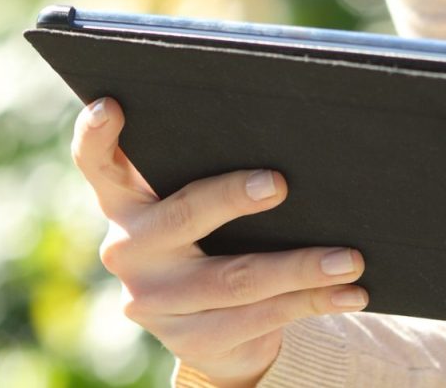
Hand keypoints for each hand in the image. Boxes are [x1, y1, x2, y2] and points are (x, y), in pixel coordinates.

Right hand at [69, 96, 370, 387]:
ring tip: (348, 258)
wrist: (213, 326)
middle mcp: (127, 249)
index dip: (96, 134)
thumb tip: (283, 127)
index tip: (112, 105)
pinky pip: (261, 319)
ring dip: (299, 266)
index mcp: (123, 200)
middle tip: (280, 183)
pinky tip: (351, 293)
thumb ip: (206, 165)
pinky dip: (313, 302)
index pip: (95, 161)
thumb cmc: (212, 232)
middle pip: (182, 215)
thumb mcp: (195, 200)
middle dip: (232, 197)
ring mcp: (154, 301)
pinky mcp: (192, 340)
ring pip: (234, 278)